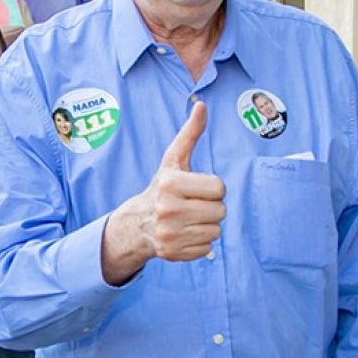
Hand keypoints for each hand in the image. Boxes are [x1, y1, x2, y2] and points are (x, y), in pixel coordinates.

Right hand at [102, 102, 225, 282]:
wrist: (137, 223)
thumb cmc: (163, 187)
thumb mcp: (174, 160)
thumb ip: (190, 133)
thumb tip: (201, 104)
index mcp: (171, 184)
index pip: (219, 188)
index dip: (212, 188)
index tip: (196, 188)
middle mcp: (168, 209)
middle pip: (220, 211)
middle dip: (211, 207)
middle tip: (192, 205)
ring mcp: (169, 233)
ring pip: (216, 230)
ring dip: (206, 225)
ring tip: (188, 219)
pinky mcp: (173, 253)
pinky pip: (207, 248)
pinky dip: (200, 242)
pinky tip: (184, 234)